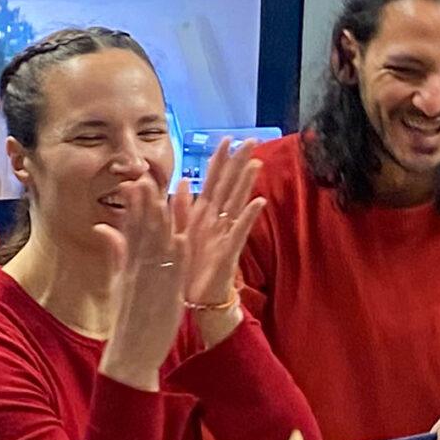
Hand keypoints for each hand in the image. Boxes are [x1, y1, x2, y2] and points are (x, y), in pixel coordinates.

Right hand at [95, 181, 187, 391]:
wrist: (130, 352)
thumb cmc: (127, 317)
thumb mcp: (118, 280)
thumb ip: (115, 252)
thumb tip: (102, 227)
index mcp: (128, 264)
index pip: (131, 228)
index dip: (135, 204)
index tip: (137, 181)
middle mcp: (138, 270)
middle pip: (143, 232)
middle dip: (146, 205)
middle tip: (147, 179)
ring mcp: (152, 282)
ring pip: (158, 247)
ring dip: (163, 222)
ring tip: (165, 199)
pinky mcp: (167, 296)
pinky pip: (173, 272)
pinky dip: (177, 255)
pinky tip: (183, 237)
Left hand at [170, 142, 265, 346]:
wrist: (198, 301)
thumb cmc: (190, 269)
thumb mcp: (180, 234)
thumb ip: (181, 208)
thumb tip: (182, 182)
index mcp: (203, 217)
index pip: (213, 182)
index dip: (219, 161)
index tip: (225, 139)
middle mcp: (217, 222)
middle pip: (230, 187)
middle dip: (239, 164)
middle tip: (251, 140)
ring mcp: (225, 235)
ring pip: (237, 204)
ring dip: (246, 183)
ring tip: (256, 163)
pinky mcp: (229, 252)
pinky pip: (239, 231)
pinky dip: (249, 217)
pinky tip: (259, 201)